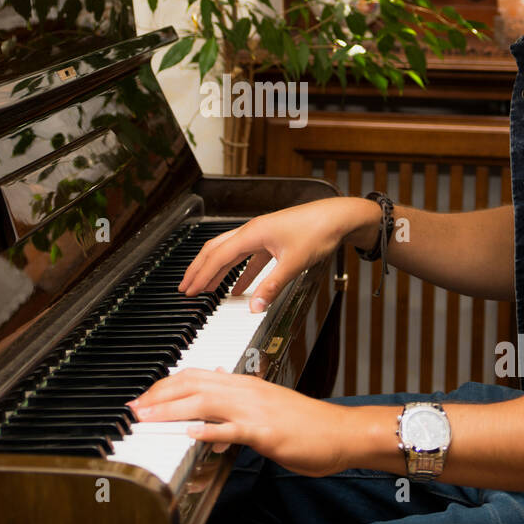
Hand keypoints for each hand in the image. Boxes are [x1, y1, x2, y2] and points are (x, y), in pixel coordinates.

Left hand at [127, 368, 357, 477]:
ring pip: (205, 403)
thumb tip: (212, 411)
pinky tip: (191, 434)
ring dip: (171, 410)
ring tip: (147, 417)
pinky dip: (209, 430)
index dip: (166, 385)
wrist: (339, 432)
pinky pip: (233, 429)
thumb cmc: (306, 424)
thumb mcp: (266, 408)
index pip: (196, 376)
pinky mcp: (265, 432)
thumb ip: (238, 406)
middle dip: (159, 395)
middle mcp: (246, 391)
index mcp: (245, 384)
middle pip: (193, 384)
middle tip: (134, 407)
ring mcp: (255, 410)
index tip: (145, 397)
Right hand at [178, 197, 378, 311]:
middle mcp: (253, 231)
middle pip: (216, 250)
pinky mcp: (272, 241)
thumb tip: (255, 307)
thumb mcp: (294, 263)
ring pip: (230, 254)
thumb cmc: (318, 230)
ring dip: (216, 271)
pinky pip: (248, 259)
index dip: (201, 275)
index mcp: (252, 233)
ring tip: (205, 288)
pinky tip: (238, 288)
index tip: (188, 289)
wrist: (338, 217)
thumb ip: (272, 286)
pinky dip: (239, 273)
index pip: (218, 256)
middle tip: (185, 287)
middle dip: (199, 270)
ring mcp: (262, 235)